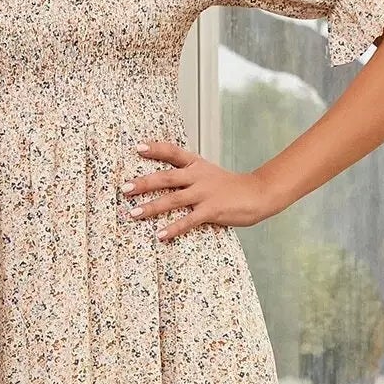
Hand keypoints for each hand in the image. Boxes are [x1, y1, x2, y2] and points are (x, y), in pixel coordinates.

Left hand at [121, 140, 276, 239]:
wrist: (258, 193)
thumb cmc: (231, 186)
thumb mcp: (209, 173)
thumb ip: (189, 175)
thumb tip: (165, 180)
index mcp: (197, 165)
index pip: (173, 152)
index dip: (155, 148)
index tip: (137, 147)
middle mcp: (198, 176)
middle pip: (166, 177)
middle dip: (143, 183)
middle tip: (124, 188)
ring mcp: (204, 193)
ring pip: (172, 199)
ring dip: (151, 207)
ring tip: (132, 214)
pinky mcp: (212, 210)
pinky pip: (188, 220)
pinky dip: (173, 228)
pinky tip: (160, 235)